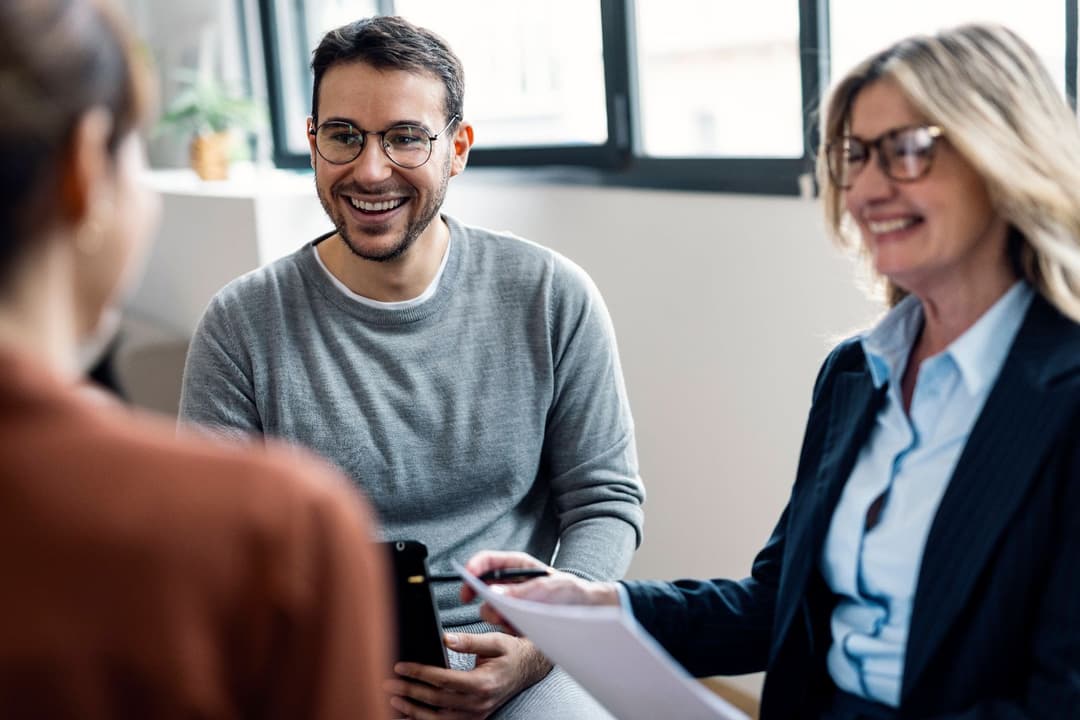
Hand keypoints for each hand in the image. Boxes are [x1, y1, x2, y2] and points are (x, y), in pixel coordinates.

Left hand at [383, 631, 551, 718]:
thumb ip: (469, 640)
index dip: (420, 674)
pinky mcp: (474, 718)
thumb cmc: (511, 653)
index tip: (401, 667)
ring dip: (413, 710)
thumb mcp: (495, 641)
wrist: (529, 669)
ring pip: (438, 718)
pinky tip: (410, 714)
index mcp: (483, 683)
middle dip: (410, 691)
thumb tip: (445, 638)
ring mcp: (476, 714)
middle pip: (437, 700)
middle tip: (388, 683)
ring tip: (394, 700)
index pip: (444, 680)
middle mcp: (479, 703)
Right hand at [462, 551, 620, 628]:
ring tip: (518, 621)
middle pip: (481, 586)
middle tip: (494, 612)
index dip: (473, 567)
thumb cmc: (570, 591)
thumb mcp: (548, 589)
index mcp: (516, 565)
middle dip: (483, 600)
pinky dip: (507, 627)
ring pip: (488, 609)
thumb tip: (493, 593)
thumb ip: (521, 591)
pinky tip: (524, 628)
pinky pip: (500, 623)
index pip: (487, 561)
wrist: (585, 610)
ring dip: (497, 617)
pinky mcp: (514, 617)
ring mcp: (511, 600)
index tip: (466, 579)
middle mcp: (510, 582)